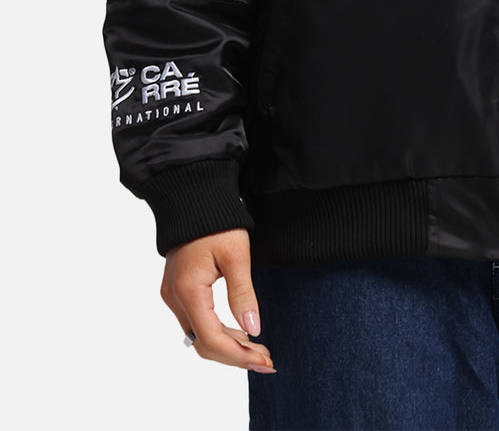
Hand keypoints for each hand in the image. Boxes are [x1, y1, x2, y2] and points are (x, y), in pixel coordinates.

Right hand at [160, 228, 275, 372]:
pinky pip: (196, 321)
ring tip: (259, 350)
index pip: (212, 339)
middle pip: (204, 343)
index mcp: (188, 290)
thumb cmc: (217, 221)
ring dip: (228, 346)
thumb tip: (254, 329)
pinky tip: (240, 334)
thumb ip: (243, 294)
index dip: (239, 356)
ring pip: (199, 335)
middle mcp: (175, 298)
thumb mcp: (236, 255)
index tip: (265, 362)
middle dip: (236, 356)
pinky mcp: (177, 289)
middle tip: (267, 360)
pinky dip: (218, 331)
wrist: (194, 196)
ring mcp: (173, 295)